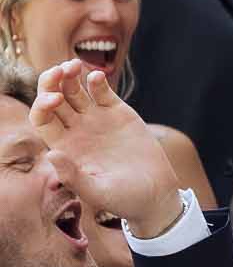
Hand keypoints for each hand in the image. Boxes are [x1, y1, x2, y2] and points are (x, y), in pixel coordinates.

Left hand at [31, 64, 181, 238]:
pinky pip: (101, 91)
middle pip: (53, 98)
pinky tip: (97, 77)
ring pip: (73, 90)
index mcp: (65, 148)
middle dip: (51, 82)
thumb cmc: (125, 200)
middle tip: (59, 71)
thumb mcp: (98, 193)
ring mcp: (96, 120)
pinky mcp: (117, 112)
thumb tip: (52, 155)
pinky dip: (96, 81)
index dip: (42, 105)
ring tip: (74, 65)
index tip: (54, 99)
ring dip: (70, 75)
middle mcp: (76, 131)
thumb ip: (74, 177)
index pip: (42, 119)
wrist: (156, 195)